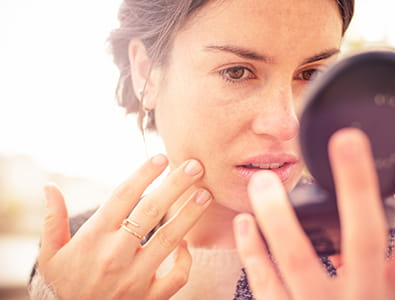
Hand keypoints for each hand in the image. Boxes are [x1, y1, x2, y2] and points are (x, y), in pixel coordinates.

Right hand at [38, 155, 211, 298]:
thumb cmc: (63, 284)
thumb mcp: (50, 254)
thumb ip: (52, 220)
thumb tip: (49, 187)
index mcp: (93, 239)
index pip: (122, 197)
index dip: (143, 175)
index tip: (161, 158)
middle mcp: (115, 256)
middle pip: (151, 212)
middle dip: (176, 185)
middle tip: (195, 165)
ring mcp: (135, 278)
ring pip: (168, 240)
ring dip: (189, 214)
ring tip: (205, 193)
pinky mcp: (149, 298)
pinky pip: (176, 277)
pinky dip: (185, 260)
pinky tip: (186, 244)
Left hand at [234, 128, 394, 299]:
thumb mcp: (387, 296)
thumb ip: (383, 263)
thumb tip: (373, 212)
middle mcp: (367, 299)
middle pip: (366, 237)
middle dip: (357, 187)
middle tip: (345, 140)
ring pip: (299, 260)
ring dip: (279, 217)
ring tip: (261, 181)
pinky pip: (266, 284)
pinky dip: (252, 252)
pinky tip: (242, 223)